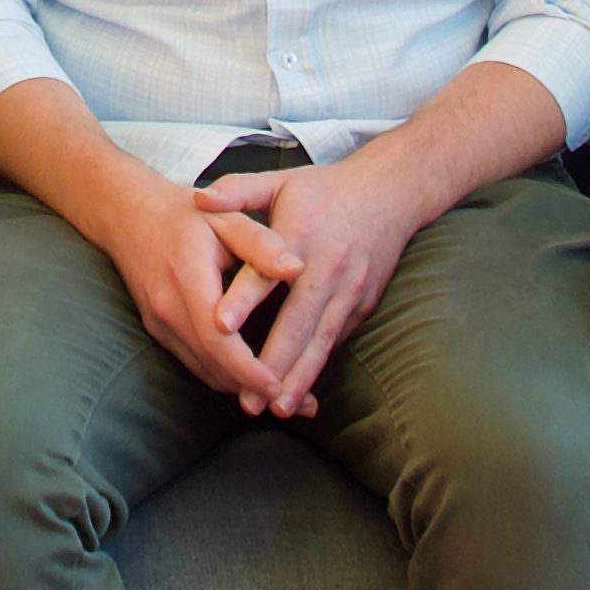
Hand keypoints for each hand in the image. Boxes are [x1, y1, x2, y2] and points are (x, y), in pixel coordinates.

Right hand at [88, 171, 287, 410]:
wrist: (127, 215)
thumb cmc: (184, 214)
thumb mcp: (226, 217)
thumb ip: (262, 244)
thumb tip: (298, 268)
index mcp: (188, 279)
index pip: (218, 339)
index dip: (249, 369)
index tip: (281, 385)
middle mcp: (169, 309)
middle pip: (214, 365)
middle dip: (256, 389)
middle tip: (304, 404)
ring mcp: (160, 324)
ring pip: (205, 371)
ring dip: (243, 389)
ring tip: (288, 398)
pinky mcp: (159, 331)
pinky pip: (195, 363)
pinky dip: (225, 376)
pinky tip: (253, 381)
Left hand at [193, 153, 433, 418]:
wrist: (392, 193)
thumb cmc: (324, 189)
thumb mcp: (280, 181)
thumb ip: (237, 190)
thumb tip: (197, 199)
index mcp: (299, 234)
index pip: (266, 271)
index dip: (243, 299)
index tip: (220, 325)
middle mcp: (327, 267)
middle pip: (298, 321)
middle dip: (273, 362)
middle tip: (248, 397)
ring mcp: (350, 289)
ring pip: (322, 340)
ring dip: (300, 377)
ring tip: (278, 408)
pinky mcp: (362, 304)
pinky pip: (337, 340)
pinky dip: (319, 367)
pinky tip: (303, 392)